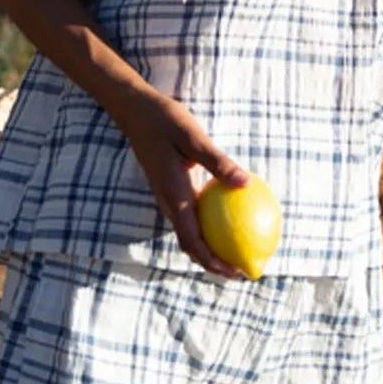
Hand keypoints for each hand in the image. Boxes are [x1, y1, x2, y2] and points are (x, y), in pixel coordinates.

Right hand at [115, 90, 250, 278]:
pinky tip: (229, 218)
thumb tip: (247, 183)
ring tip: (238, 252)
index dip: (212, 261)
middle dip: (215, 264)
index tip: (234, 271)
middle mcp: (169, 203)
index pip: (192, 241)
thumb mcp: (193, 137)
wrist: (135, 111)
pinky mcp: (172, 190)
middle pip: (191, 245)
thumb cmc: (165, 120)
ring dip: (211, 248)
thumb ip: (218, 162)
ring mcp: (169, 198)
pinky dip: (209, 226)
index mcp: (173, 195)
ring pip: (190, 233)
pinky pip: (192, 216)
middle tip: (242, 270)